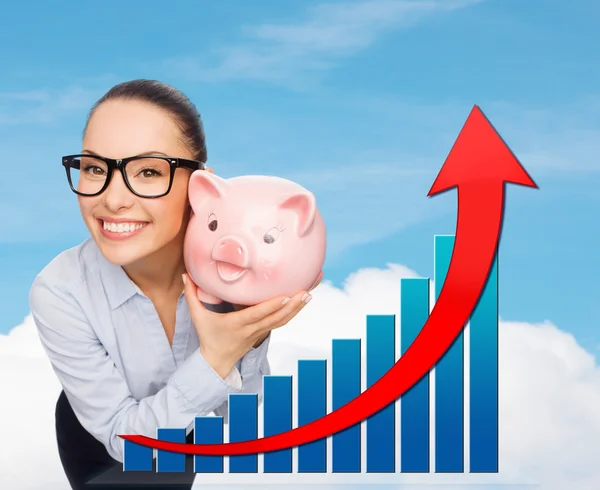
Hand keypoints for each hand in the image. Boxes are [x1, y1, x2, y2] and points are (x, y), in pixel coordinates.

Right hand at [182, 273, 312, 378]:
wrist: (217, 362)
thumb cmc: (208, 337)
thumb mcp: (198, 317)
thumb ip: (192, 295)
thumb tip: (186, 274)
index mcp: (237, 324)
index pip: (257, 314)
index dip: (272, 306)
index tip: (286, 295)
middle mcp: (252, 329)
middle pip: (277, 318)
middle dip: (293, 306)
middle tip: (307, 292)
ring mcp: (260, 332)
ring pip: (283, 320)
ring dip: (297, 308)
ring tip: (310, 294)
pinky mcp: (264, 332)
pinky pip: (281, 322)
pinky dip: (293, 312)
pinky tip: (302, 301)